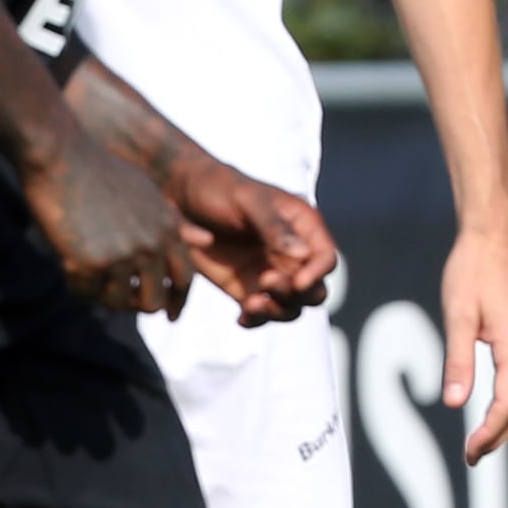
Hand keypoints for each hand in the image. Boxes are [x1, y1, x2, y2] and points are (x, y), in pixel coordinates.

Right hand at [21, 134, 193, 314]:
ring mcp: (121, 256)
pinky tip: (72, 272)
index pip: (185, 279)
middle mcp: (151, 247)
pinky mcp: (88, 262)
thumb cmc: (103, 172)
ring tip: (94, 283)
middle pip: (155, 300)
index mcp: (169, 231)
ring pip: (119, 302)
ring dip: (105, 297)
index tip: (172, 315)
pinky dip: (79, 288)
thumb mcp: (150, 194)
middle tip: (124, 302)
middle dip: (140, 305)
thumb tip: (208, 240)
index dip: (179, 300)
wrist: (62, 155)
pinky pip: (87, 293)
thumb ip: (177, 222)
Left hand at [167, 157, 335, 324]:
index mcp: (302, 228)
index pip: (325, 258)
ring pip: (291, 306)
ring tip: (251, 303)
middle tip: (265, 282)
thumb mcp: (248, 200)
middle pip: (313, 289)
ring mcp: (270, 273)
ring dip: (276, 311)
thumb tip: (303, 253)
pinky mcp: (245, 288)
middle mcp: (292, 255)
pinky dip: (255, 320)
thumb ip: (274, 226)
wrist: (181, 196)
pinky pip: (261, 313)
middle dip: (296, 294)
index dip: (317, 273)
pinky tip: (241, 316)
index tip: (297, 282)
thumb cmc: (220, 188)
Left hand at [442, 220, 507, 459]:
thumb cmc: (473, 271)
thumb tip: (454, 403)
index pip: (507, 406)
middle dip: (500, 436)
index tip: (468, 454)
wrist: (495, 235)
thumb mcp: (458, 315)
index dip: (489, 434)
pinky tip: (489, 403)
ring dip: (506, 421)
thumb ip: (458, 360)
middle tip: (472, 456)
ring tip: (480, 438)